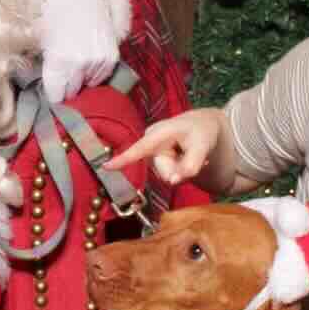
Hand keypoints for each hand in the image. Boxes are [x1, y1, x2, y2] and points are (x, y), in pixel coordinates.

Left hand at [39, 0, 117, 103]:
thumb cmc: (55, 22)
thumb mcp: (43, 45)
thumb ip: (48, 71)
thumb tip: (50, 95)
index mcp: (58, 60)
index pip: (56, 96)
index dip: (53, 94)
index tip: (52, 91)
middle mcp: (80, 63)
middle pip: (71, 93)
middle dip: (66, 88)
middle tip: (62, 75)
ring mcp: (97, 61)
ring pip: (87, 86)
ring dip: (81, 79)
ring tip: (75, 63)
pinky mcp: (111, 58)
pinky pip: (101, 78)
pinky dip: (94, 73)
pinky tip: (87, 59)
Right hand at [105, 107, 225, 183]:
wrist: (204, 128)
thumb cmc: (202, 133)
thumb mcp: (202, 146)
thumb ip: (190, 165)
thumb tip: (172, 181)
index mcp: (158, 133)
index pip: (139, 149)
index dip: (122, 159)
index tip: (105, 167)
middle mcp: (150, 142)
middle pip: (164, 171)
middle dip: (180, 170)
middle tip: (194, 156)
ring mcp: (151, 152)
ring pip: (166, 175)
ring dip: (180, 170)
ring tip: (188, 154)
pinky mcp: (154, 159)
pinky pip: (168, 175)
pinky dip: (179, 170)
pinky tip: (185, 158)